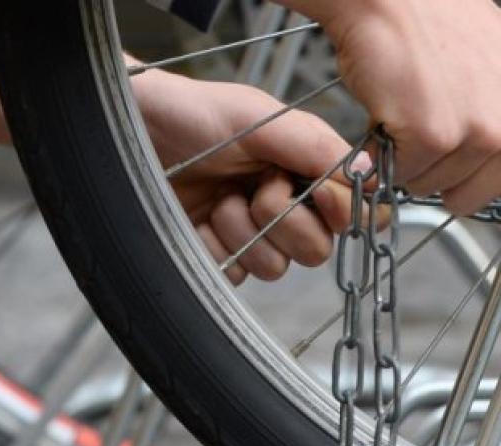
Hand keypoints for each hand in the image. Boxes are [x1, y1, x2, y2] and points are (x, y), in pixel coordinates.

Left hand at [133, 69, 359, 283]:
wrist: (133, 131)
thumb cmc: (191, 115)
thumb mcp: (258, 118)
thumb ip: (315, 146)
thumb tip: (368, 173)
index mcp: (304, 168)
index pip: (354, 210)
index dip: (343, 212)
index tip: (319, 193)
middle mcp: (284, 204)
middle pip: (318, 250)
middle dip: (286, 222)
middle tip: (257, 190)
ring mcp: (250, 233)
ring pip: (276, 269)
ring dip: (244, 232)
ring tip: (219, 200)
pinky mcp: (217, 255)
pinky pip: (235, 275)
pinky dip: (215, 247)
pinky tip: (198, 220)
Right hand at [281, 0, 500, 218]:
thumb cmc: (443, 22)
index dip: (499, 190)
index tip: (478, 173)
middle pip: (476, 200)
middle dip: (447, 174)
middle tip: (434, 123)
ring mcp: (481, 132)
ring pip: (434, 188)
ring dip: (413, 158)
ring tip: (415, 106)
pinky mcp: (434, 134)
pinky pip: (401, 174)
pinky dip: (386, 152)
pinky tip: (393, 111)